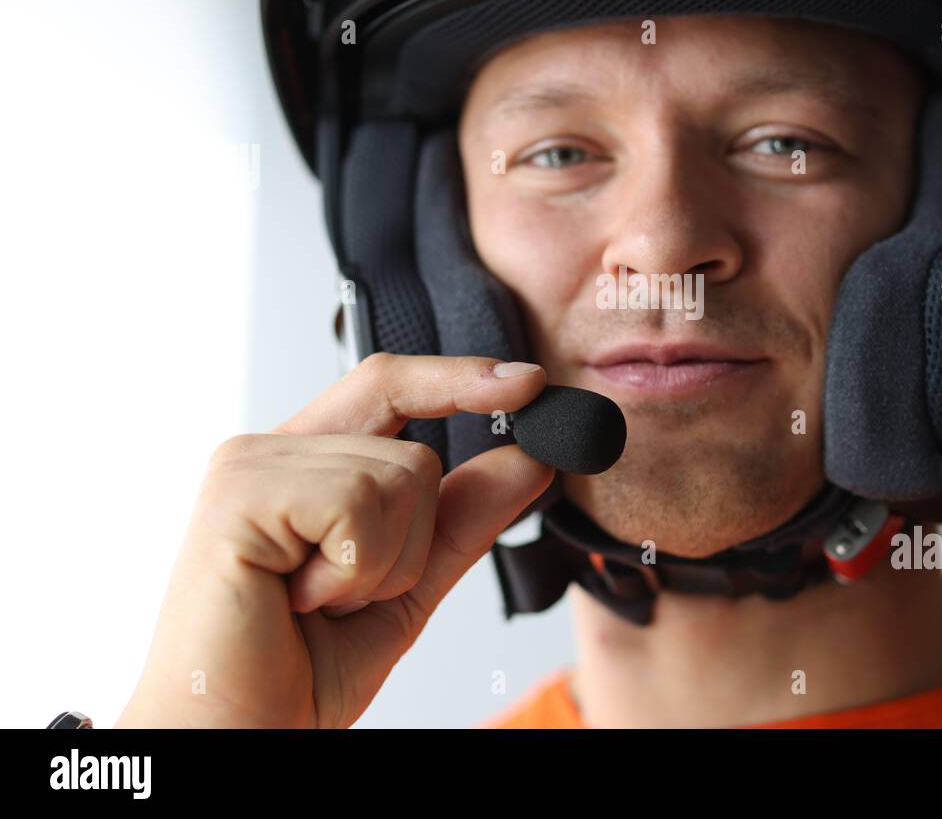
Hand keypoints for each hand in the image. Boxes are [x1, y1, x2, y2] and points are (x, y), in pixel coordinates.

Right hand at [115, 353, 552, 727]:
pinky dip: (354, 571)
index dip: (460, 377)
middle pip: (417, 449)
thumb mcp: (407, 585)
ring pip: (400, 477)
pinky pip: (360, 504)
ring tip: (315, 603)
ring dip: (383, 566)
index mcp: (305, 462)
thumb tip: (529, 458)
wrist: (239, 735)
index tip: (530, 383)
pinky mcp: (240, 493)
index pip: (391, 386)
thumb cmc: (301, 668)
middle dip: (415, 541)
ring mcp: (251, 465)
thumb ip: (462, 518)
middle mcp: (272, 450)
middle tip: (345, 598)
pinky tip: (296, 600)